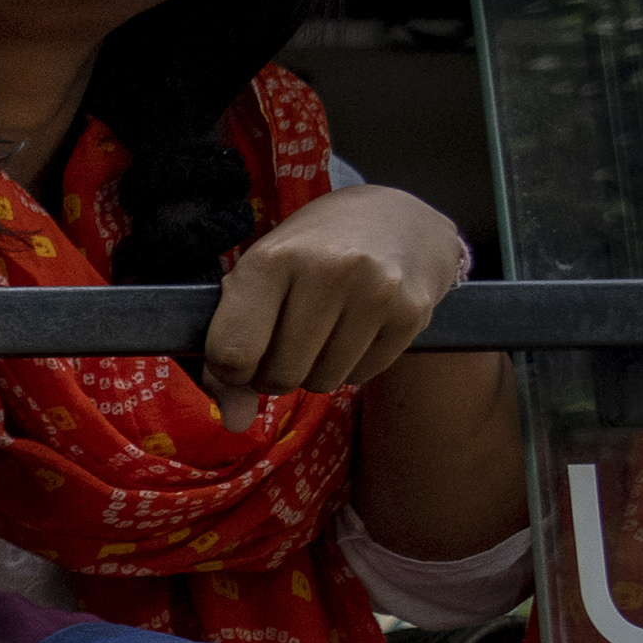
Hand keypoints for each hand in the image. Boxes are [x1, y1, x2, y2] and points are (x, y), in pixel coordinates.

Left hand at [199, 185, 468, 404]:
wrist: (396, 219)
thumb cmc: (309, 253)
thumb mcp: (257, 281)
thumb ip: (230, 352)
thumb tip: (234, 423)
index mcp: (273, 259)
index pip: (233, 353)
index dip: (230, 370)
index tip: (242, 355)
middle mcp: (328, 271)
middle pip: (279, 376)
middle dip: (274, 373)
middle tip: (286, 340)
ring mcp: (376, 292)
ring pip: (322, 383)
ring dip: (313, 372)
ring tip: (321, 331)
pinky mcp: (412, 313)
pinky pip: (361, 376)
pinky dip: (350, 366)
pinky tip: (354, 329)